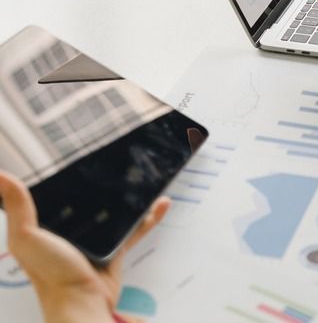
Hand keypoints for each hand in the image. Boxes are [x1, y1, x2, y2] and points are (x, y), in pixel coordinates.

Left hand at [0, 171, 168, 321]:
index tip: (74, 158)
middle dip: (100, 186)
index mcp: (47, 228)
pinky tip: (160, 204)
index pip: (54, 198)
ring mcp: (96, 241)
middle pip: (89, 203)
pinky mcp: (116, 249)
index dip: (62, 180)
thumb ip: (17, 208)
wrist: (82, 300)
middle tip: (113, 164)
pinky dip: (149, 217)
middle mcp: (71, 233)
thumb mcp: (26, 236)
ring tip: (139, 178)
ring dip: (129, 198)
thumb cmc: (51, 274)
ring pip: (115, 213)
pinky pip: (135, 229)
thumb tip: (2, 176)